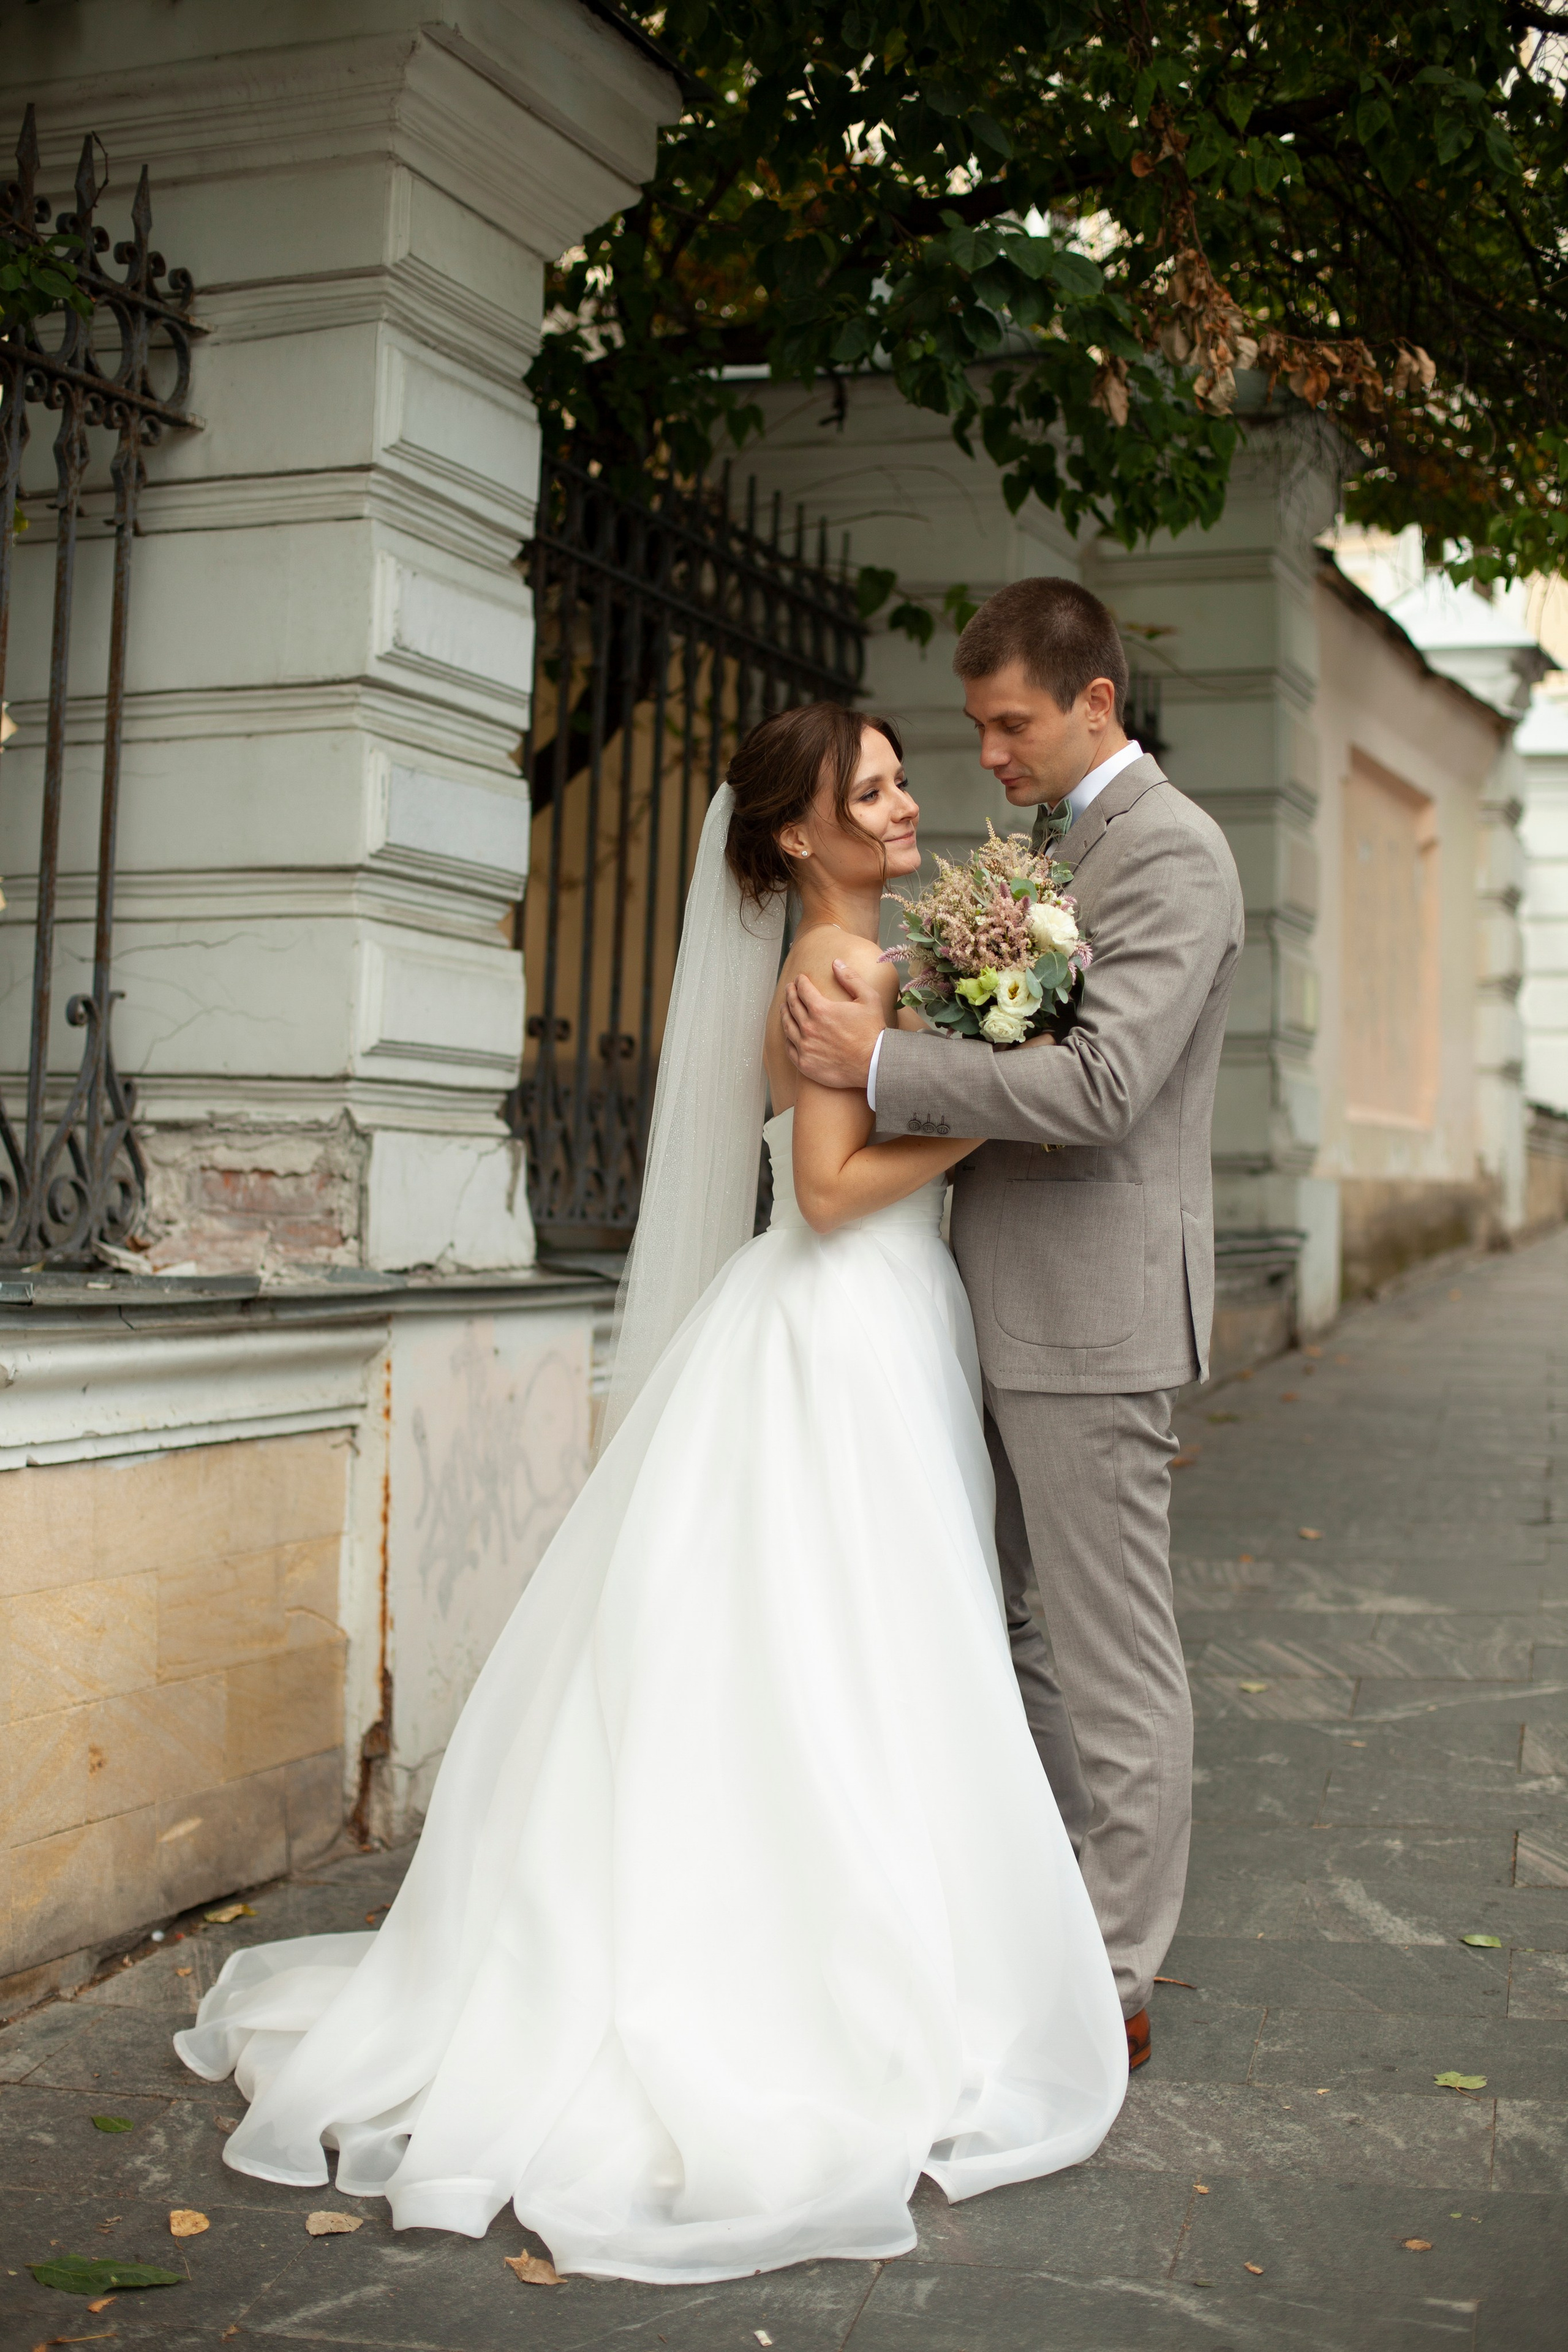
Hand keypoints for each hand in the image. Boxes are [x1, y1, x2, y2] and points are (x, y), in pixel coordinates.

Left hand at [781, 963, 883, 1091]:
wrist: (874, 1064)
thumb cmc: (873, 1032)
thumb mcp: (868, 998)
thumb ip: (851, 979)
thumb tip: (836, 962)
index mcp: (821, 1010)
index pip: (803, 990)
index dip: (800, 981)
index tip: (800, 978)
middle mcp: (809, 1027)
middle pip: (792, 1005)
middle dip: (790, 993)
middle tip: (789, 988)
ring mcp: (805, 1047)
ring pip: (788, 1026)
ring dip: (785, 1013)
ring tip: (784, 1007)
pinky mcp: (805, 1063)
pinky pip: (789, 1048)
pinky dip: (787, 1038)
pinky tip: (788, 1033)